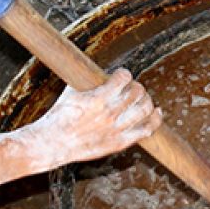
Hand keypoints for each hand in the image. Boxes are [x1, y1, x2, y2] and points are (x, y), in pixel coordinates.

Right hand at [28, 69, 161, 167]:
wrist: (53, 143)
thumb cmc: (59, 116)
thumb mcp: (71, 91)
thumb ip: (88, 79)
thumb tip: (96, 66)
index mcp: (98, 98)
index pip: (124, 77)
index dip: (124, 74)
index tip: (121, 76)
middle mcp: (110, 113)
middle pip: (137, 92)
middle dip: (135, 86)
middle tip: (130, 88)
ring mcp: (116, 129)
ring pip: (145, 109)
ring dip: (146, 100)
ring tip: (141, 99)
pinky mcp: (119, 142)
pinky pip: (146, 130)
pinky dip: (154, 119)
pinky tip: (156, 112)